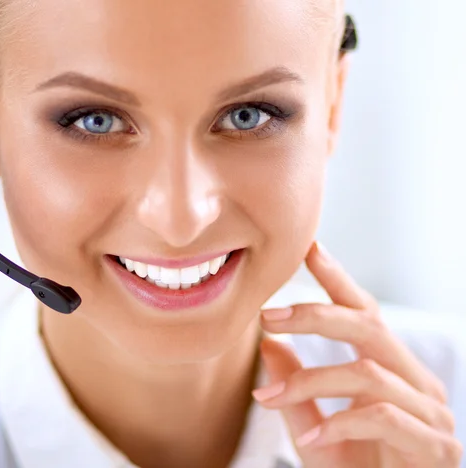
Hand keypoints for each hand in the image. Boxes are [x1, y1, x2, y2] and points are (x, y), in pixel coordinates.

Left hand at [253, 241, 462, 467]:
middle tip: (266, 317)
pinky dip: (339, 424)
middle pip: (370, 326)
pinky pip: (383, 418)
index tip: (310, 249)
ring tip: (269, 399)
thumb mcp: (316, 429)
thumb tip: (267, 344)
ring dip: (311, 381)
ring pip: (367, 373)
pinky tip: (309, 441)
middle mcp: (415, 382)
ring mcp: (430, 414)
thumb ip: (297, 390)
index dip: (338, 279)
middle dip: (315, 316)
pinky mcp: (435, 448)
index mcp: (391, 370)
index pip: (366, 313)